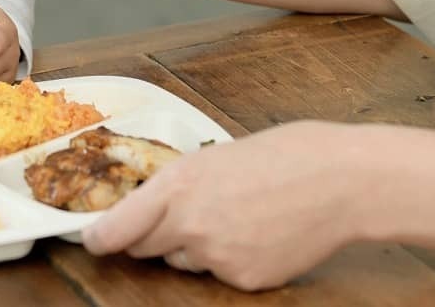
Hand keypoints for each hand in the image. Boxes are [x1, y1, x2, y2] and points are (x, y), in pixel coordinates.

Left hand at [82, 122, 379, 290]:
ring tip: (235, 217)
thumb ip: (183, 183)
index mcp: (178, 184)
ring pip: (183, 262)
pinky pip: (220, 276)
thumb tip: (160, 204)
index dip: (99, 239)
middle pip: (144, 248)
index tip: (93, 240)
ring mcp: (216, 257)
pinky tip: (258, 235)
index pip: (116, 229)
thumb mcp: (218, 156)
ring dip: (193, 247)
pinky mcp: (243, 279)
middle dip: (151, 237)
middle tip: (179, 218)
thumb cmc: (287, 155)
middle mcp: (189, 225)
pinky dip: (231, 260)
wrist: (341, 181)